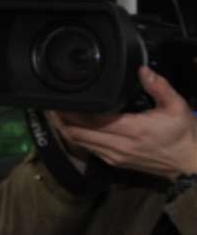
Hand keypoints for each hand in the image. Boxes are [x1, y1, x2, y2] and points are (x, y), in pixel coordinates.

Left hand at [50, 67, 196, 180]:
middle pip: (78, 132)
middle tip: (51, 104)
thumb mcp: (177, 107)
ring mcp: (115, 156)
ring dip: (66, 128)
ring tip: (57, 113)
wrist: (191, 165)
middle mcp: (120, 145)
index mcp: (134, 129)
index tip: (61, 99)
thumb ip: (159, 87)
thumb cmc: (185, 135)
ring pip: (80, 142)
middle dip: (62, 118)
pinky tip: (73, 126)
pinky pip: (88, 149)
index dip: (73, 110)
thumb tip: (142, 70)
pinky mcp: (115, 162)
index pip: (93, 119)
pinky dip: (77, 138)